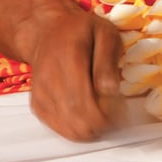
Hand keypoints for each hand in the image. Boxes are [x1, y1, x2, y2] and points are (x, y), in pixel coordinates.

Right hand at [0, 0, 123, 140]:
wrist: (47, 32)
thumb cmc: (80, 32)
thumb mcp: (105, 33)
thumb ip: (108, 61)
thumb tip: (110, 90)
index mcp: (68, 60)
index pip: (86, 103)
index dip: (108, 115)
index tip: (122, 108)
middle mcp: (50, 80)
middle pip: (80, 122)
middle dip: (104, 124)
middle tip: (116, 113)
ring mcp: (42, 95)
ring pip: (71, 130)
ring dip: (93, 129)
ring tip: (104, 113)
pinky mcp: (39, 106)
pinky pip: (61, 129)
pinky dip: (79, 128)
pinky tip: (88, 115)